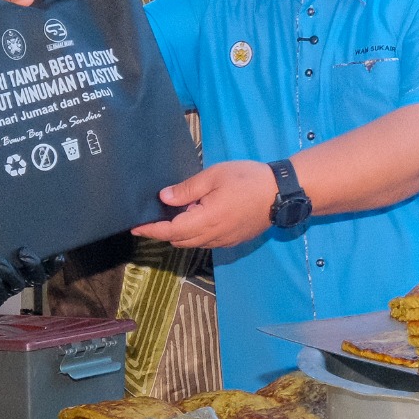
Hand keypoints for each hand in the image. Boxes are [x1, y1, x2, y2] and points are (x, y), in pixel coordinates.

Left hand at [0, 249, 56, 314]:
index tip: (58, 252)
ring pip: (18, 285)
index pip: (41, 264)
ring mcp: (1, 292)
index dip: (52, 262)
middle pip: (36, 277)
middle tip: (24, 252)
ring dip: (11, 272)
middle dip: (35, 266)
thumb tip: (0, 198)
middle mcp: (12, 278)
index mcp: (15, 263)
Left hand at [132, 160, 276, 249]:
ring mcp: (224, 241)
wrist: (282, 193)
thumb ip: (187, 189)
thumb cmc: (248, 179)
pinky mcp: (233, 241)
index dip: (151, 230)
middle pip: (180, 240)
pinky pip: (207, 242)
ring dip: (181, 233)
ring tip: (179, 212)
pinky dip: (196, 234)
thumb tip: (164, 198)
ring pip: (193, 243)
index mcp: (206, 219)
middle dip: (164, 231)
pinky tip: (199, 216)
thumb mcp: (214, 176)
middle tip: (155, 214)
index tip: (135, 227)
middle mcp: (213, 236)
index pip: (171, 231)